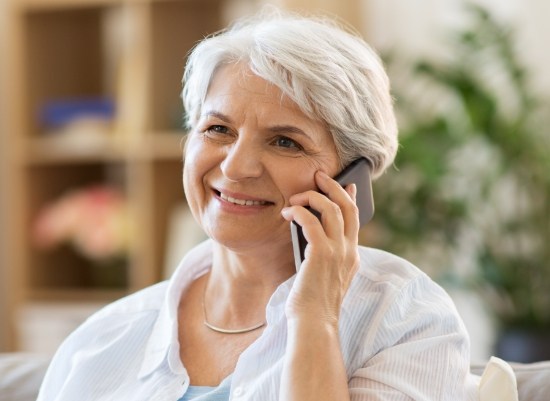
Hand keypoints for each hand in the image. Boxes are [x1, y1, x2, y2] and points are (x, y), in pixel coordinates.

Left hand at [281, 170, 359, 327]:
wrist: (313, 324)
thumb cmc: (313, 302)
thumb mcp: (324, 276)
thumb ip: (325, 255)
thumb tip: (311, 232)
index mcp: (352, 256)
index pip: (355, 219)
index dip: (350, 198)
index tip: (347, 185)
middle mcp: (349, 251)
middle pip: (347, 207)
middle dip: (334, 186)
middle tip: (319, 176)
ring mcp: (338, 252)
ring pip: (331, 209)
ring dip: (312, 197)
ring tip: (296, 197)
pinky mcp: (321, 254)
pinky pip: (311, 221)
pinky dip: (299, 212)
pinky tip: (288, 213)